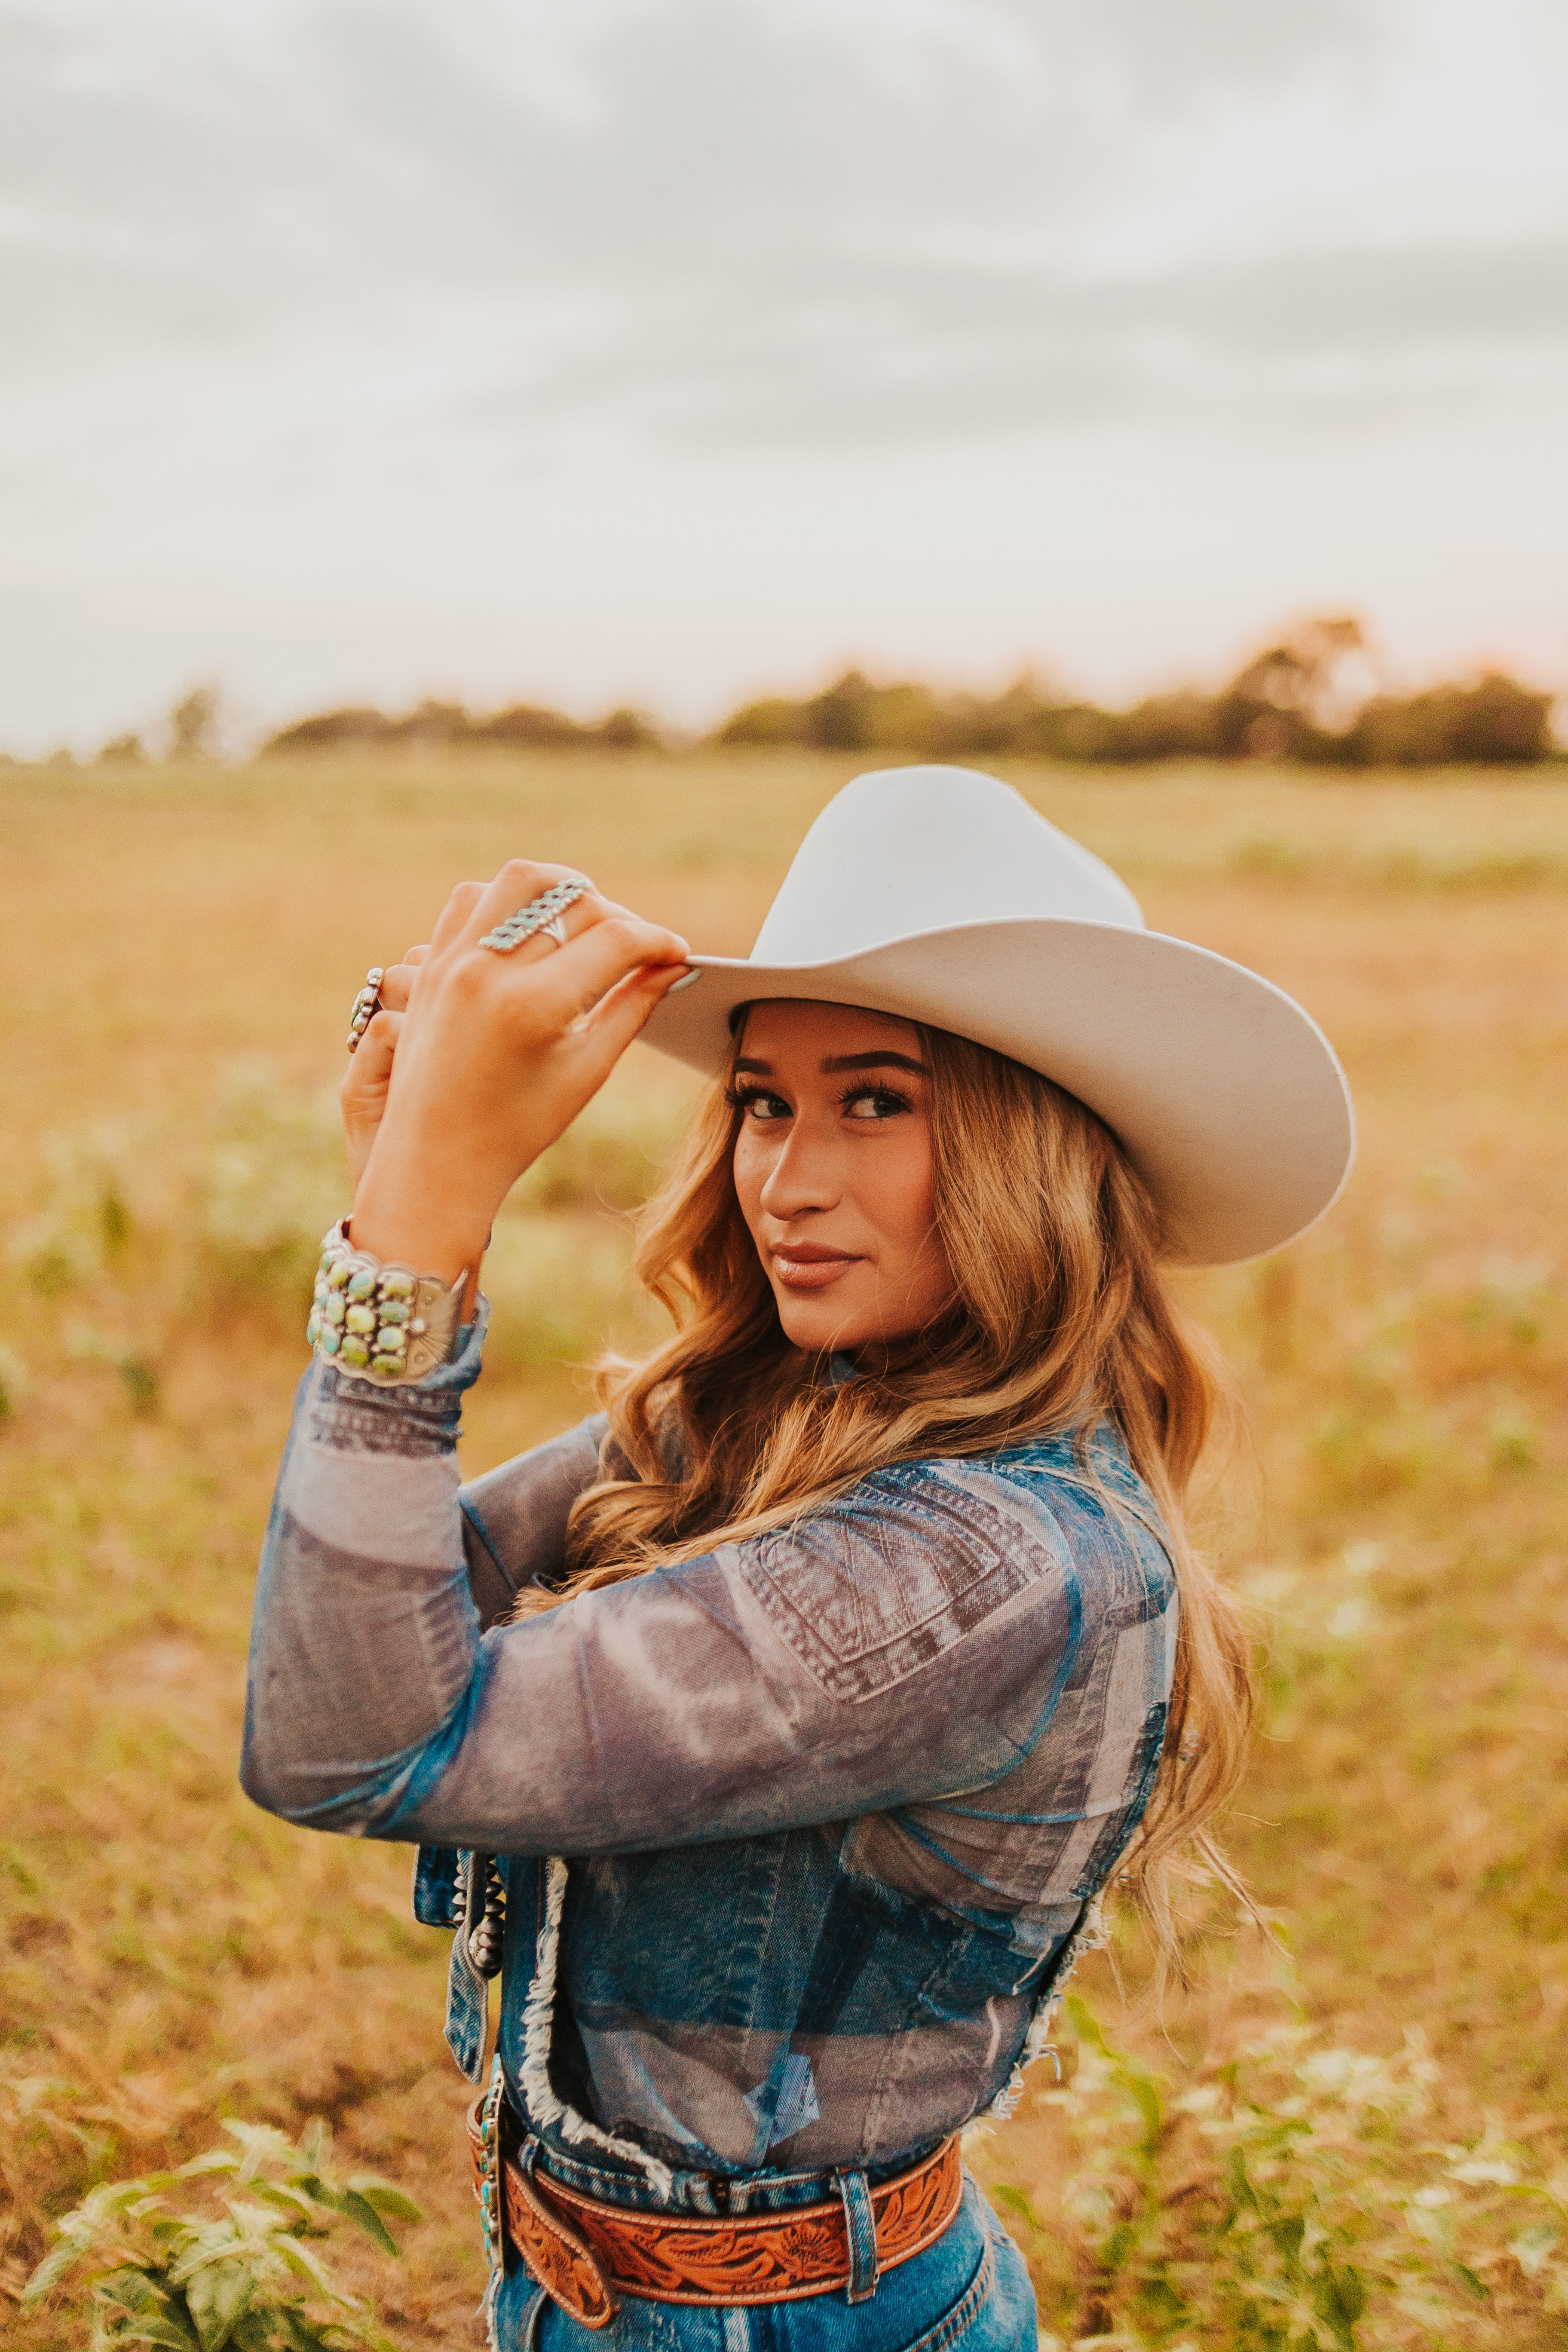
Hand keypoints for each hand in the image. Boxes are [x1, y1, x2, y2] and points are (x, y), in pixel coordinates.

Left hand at [347, 862, 690, 1285]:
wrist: (434, 1157)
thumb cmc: (516, 1127)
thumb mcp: (586, 1070)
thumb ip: (632, 1008)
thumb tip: (671, 965)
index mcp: (532, 1005)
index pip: (615, 941)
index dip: (658, 941)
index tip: (677, 952)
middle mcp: (488, 971)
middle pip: (572, 900)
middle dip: (617, 916)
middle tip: (635, 946)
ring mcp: (452, 962)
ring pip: (519, 880)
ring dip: (562, 891)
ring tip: (585, 923)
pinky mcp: (431, 964)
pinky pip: (473, 899)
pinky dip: (509, 901)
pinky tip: (533, 930)